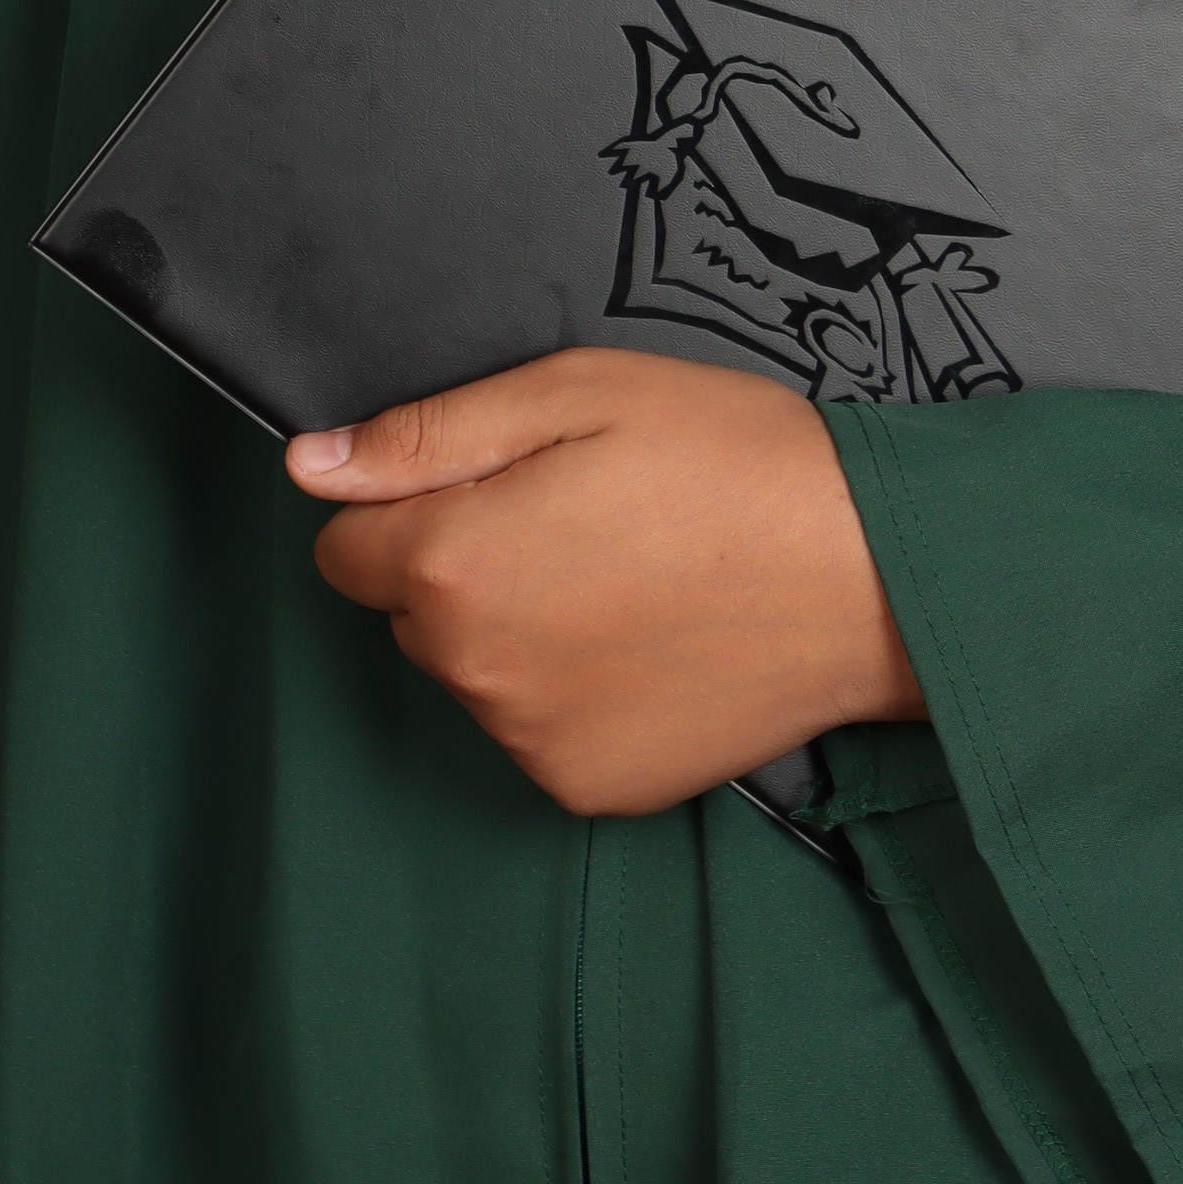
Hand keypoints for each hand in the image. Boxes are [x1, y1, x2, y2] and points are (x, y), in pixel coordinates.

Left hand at [287, 349, 925, 814]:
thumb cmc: (731, 462)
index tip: (499, 485)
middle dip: (466, 567)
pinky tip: (651, 643)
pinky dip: (575, 695)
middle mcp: (474, 670)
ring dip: (520, 633)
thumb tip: (312, 464)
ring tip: (630, 578)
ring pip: (477, 676)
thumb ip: (427, 435)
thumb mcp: (576, 394)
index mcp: (454, 562)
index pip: (345, 549)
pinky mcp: (589, 788)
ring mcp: (532, 741)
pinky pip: (539, 733)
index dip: (411, 506)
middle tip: (582, 521)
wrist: (869, 575)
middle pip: (413, 615)